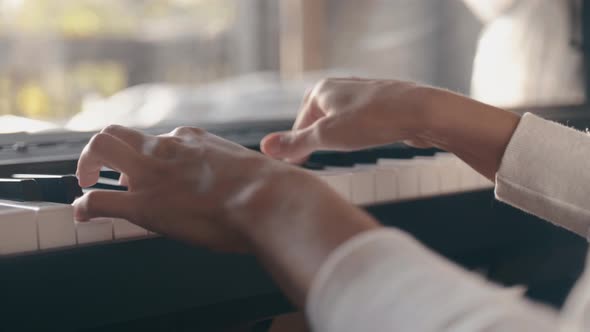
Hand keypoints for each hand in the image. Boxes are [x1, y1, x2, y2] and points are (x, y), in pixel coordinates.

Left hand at [73, 125, 314, 251]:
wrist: (269, 200)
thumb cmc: (271, 188)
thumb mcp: (254, 167)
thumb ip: (242, 170)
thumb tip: (255, 183)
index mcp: (194, 141)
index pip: (160, 139)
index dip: (151, 155)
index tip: (153, 169)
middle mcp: (168, 149)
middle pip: (119, 132)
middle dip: (105, 149)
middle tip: (103, 170)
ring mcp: (153, 173)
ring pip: (101, 147)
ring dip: (87, 164)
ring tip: (87, 182)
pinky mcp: (145, 204)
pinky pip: (98, 199)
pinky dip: (85, 204)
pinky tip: (85, 213)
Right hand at [260, 78, 434, 162]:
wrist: (424, 112)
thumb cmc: (373, 121)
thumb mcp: (327, 136)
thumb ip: (295, 143)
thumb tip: (265, 146)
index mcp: (322, 89)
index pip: (299, 122)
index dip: (295, 145)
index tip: (294, 165)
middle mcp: (341, 86)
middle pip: (318, 118)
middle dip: (314, 139)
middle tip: (312, 160)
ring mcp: (364, 93)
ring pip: (340, 118)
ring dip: (335, 137)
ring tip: (337, 153)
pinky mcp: (383, 103)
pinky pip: (360, 119)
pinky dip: (355, 133)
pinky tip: (364, 142)